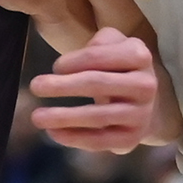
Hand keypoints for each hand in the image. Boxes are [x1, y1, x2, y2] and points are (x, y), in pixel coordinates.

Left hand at [32, 28, 176, 151]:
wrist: (147, 102)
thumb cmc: (120, 67)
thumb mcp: (115, 44)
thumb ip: (99, 42)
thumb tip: (72, 64)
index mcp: (139, 56)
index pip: (98, 57)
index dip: (73, 61)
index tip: (55, 67)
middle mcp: (145, 85)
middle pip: (97, 84)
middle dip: (63, 86)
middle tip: (35, 86)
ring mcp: (140, 114)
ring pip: (97, 116)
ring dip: (64, 117)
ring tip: (37, 117)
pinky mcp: (132, 138)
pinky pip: (99, 140)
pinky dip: (74, 138)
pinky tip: (53, 133)